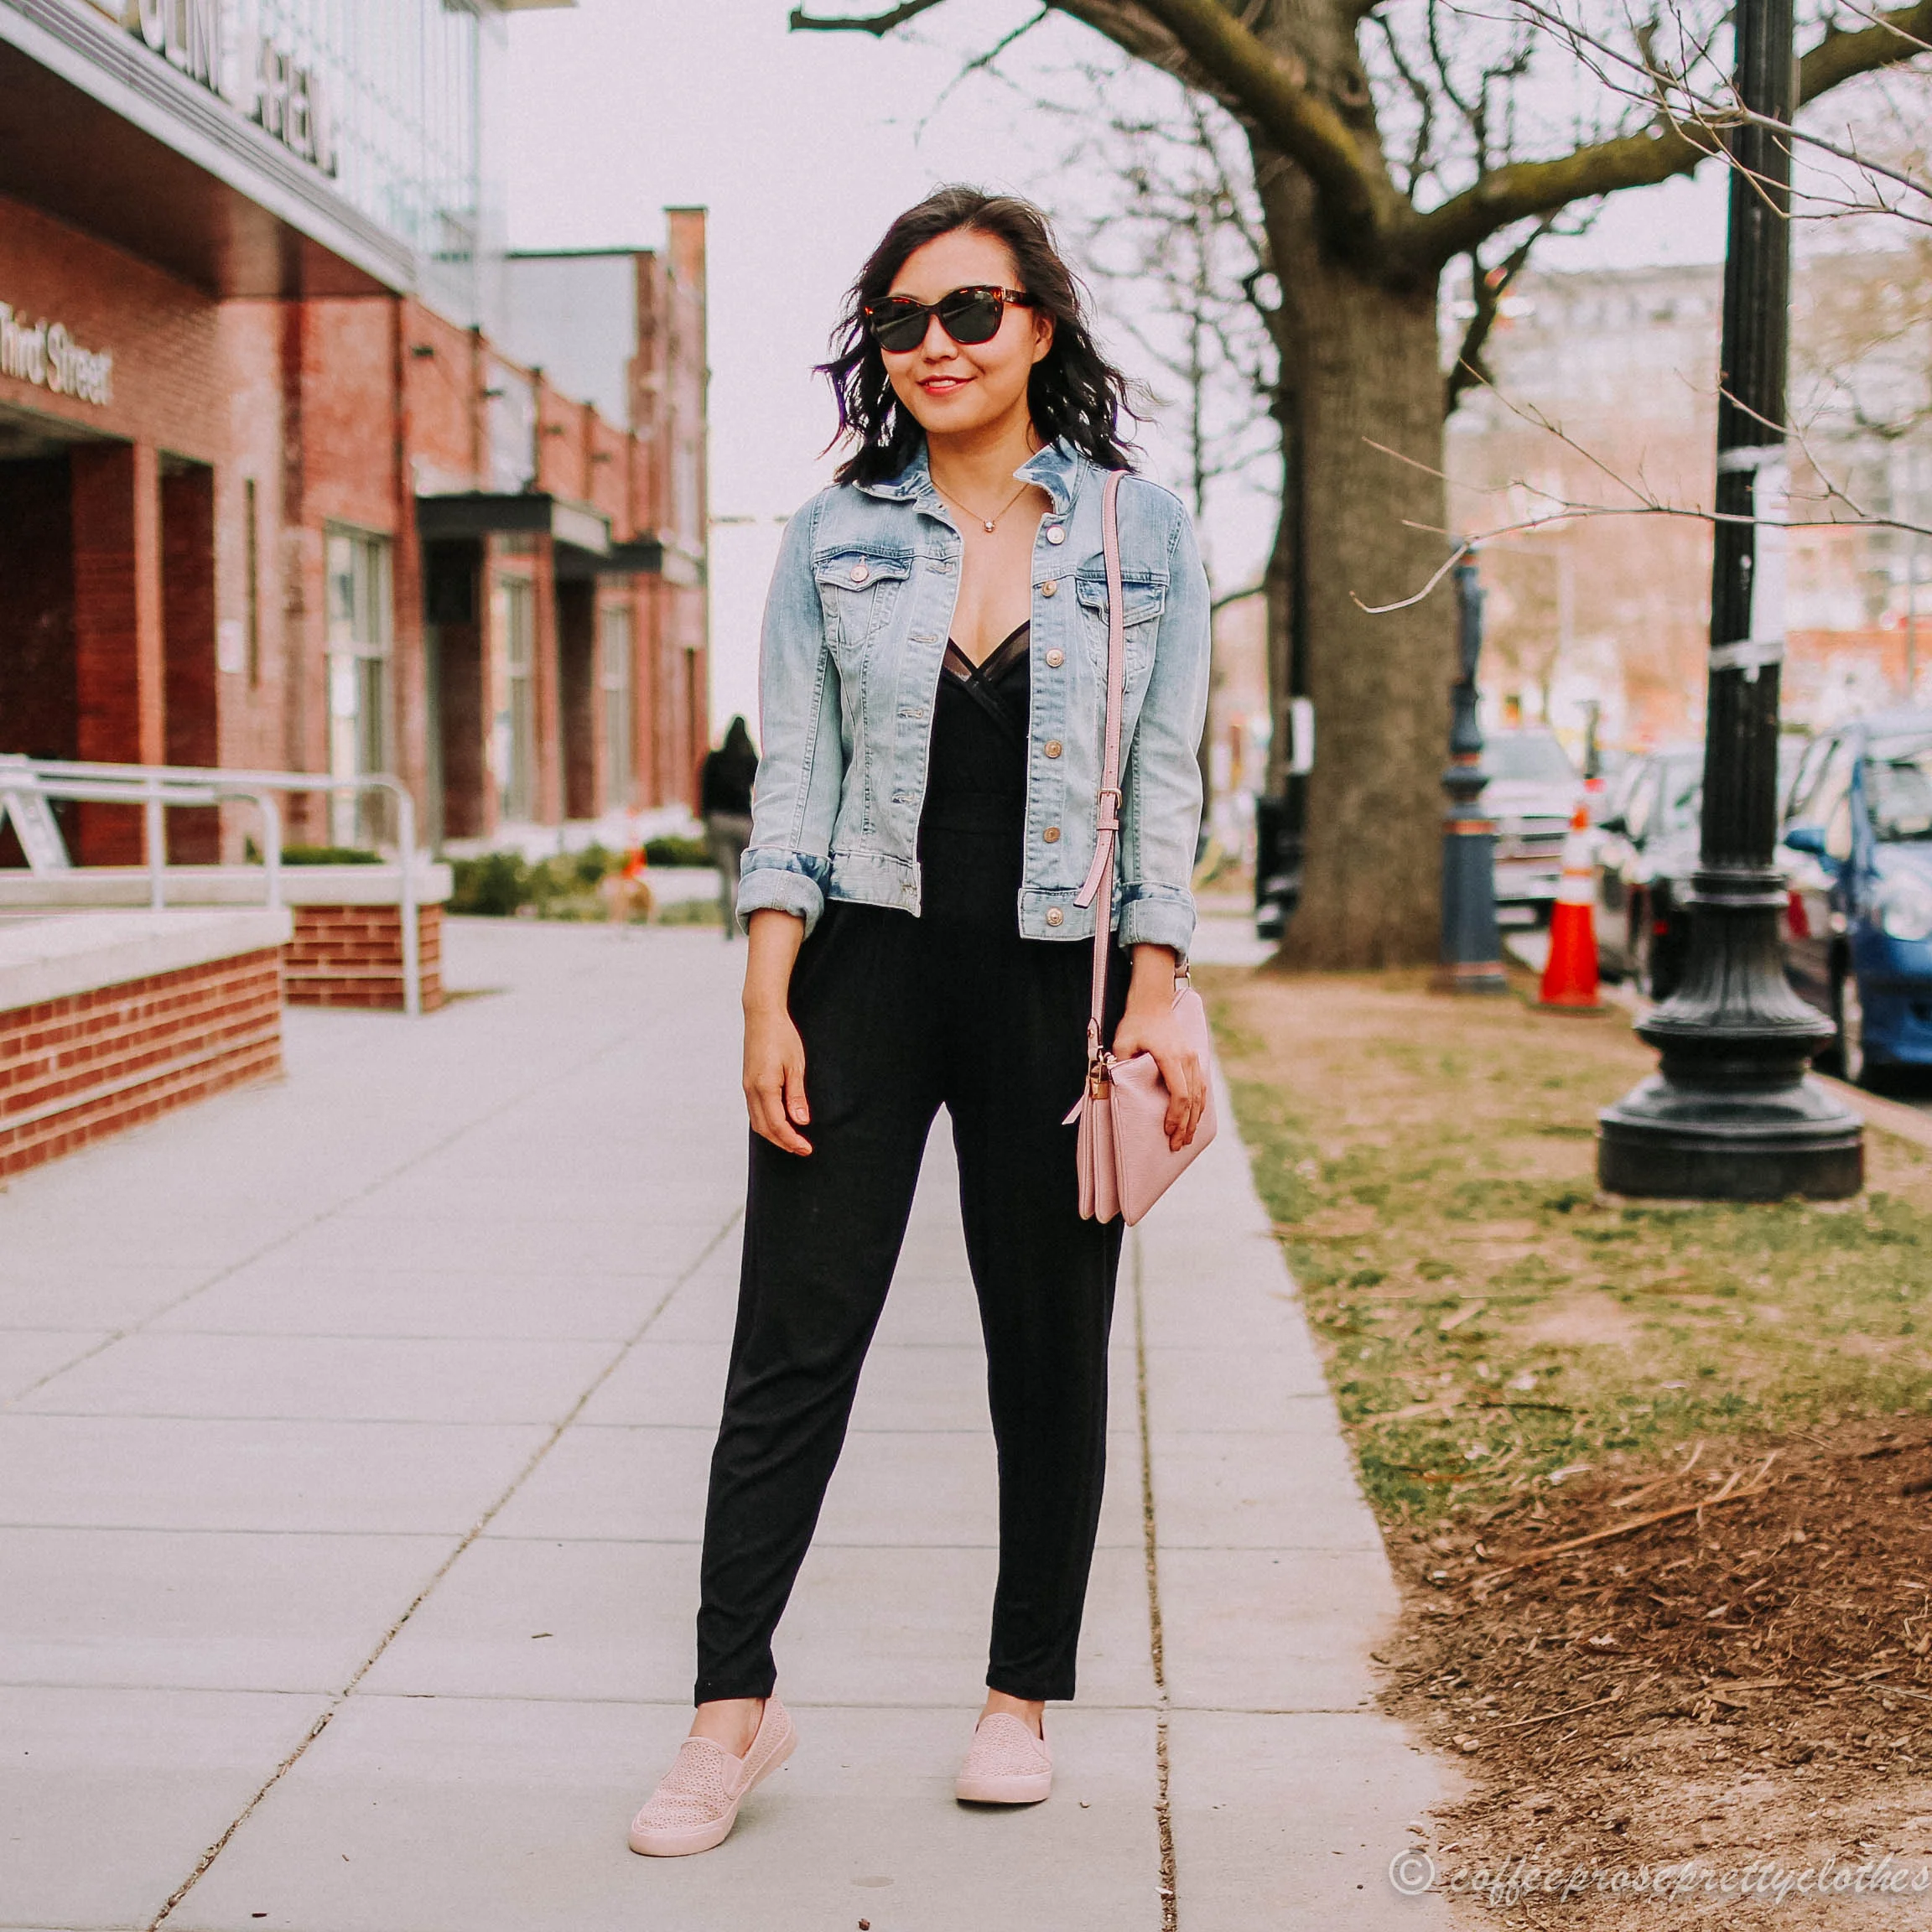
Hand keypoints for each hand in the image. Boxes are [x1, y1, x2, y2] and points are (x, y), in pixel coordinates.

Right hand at [744, 1003, 810, 1153]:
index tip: (806, 1148)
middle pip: (764, 1128)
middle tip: (802, 1149)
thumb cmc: (781, 1036)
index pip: (777, 1124)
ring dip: (774, 1135)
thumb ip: (797, 1096)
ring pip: (757, 1122)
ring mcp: (747, 1087)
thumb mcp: (796, 1066)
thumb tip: (801, 1122)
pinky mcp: (748, 1082)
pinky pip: (754, 1111)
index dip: (792, 1140)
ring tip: (793, 1140)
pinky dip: (767, 1123)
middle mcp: (751, 1090)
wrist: (762, 1016)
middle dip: (783, 1142)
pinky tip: (779, 1123)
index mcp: (764, 1087)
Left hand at [1110, 999, 1206, 1150]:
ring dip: (1195, 1118)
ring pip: (1200, 1094)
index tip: (1167, 1130)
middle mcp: (1186, 1058)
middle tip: (1177, 1145)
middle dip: (1186, 1125)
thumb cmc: (1136, 1022)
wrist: (1153, 1001)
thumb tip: (1115, 1091)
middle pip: (1193, 1099)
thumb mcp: (1122, 1043)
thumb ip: (1120, 1066)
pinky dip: (1199, 1105)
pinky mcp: (1194, 1058)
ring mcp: (1193, 1058)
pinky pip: (1201, 1086)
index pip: (1180, 1093)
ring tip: (1187, 1137)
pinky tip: (1195, 1118)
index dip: (1176, 1115)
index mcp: (1170, 1056)